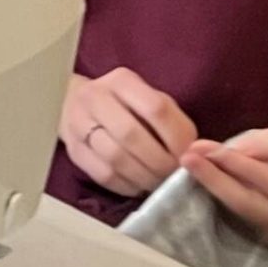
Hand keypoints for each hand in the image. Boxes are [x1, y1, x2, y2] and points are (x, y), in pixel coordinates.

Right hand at [62, 67, 197, 198]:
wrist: (75, 105)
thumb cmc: (124, 105)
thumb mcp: (149, 99)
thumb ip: (171, 119)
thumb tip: (193, 151)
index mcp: (121, 81)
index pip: (155, 109)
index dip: (176, 137)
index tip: (188, 157)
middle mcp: (95, 98)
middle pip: (132, 135)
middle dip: (160, 162)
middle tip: (174, 176)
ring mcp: (78, 124)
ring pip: (116, 158)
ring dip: (144, 177)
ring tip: (159, 183)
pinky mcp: (74, 151)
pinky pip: (104, 175)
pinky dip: (128, 186)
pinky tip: (139, 185)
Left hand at [182, 132, 267, 238]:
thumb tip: (234, 148)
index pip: (261, 179)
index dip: (229, 162)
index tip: (201, 147)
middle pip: (245, 202)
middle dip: (212, 180)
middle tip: (185, 158)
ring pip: (242, 210)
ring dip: (215, 187)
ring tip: (191, 165)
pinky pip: (248, 212)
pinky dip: (227, 195)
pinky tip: (210, 178)